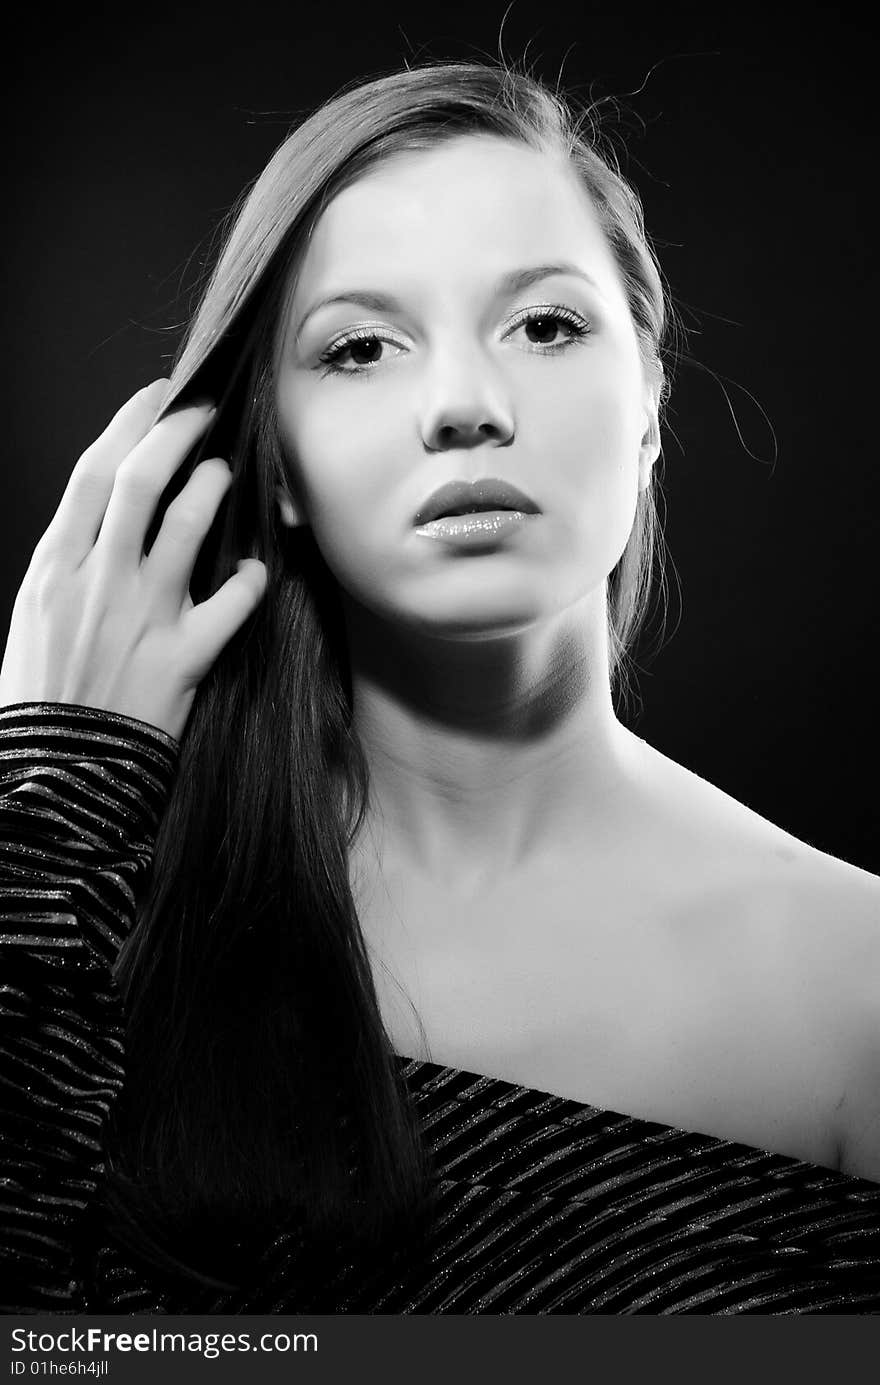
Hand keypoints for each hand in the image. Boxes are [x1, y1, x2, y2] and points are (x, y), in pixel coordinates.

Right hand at [0, 379, 266, 741]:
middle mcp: (99, 582)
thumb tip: (104, 526)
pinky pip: (232, 606)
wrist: (56, 776)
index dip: (129, 425)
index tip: (157, 397)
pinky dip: (250, 582)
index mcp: (54, 569)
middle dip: (178, 434)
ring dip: (214, 489)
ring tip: (226, 474)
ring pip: (188, 527)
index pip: (93, 475)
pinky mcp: (183, 658)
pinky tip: (255, 571)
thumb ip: (68, 568)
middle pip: (142, 483)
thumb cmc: (40, 700)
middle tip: (205, 413)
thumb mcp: (31, 620)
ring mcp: (144, 616)